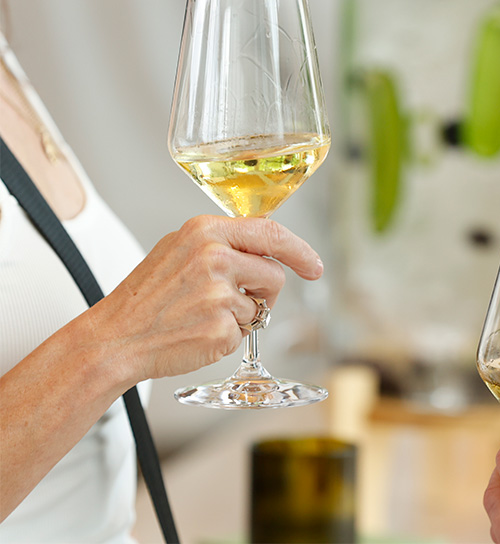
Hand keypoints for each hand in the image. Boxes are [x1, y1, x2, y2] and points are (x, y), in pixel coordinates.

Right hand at [72, 215, 322, 386]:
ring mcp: (219, 294)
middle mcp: (215, 258)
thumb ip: (221, 243)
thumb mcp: (178, 249)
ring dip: (243, 316)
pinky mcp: (221, 327)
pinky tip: (199, 332)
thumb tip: (263, 245)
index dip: (299, 251)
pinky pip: (245, 333)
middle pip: (275, 274)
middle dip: (266, 292)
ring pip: (262, 307)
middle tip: (240, 301)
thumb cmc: (146, 297)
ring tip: (205, 315)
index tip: (313, 266)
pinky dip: (229, 337)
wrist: (116, 336)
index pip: (271, 233)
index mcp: (205, 232)